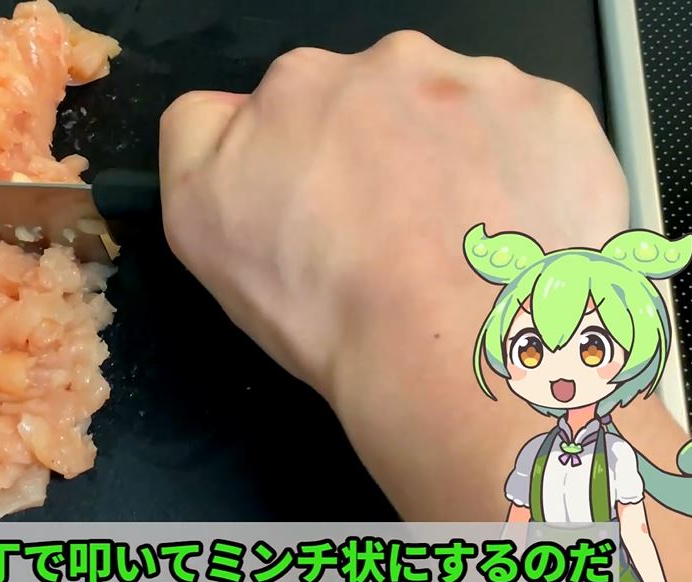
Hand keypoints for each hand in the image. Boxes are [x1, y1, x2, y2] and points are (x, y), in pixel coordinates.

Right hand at [158, 31, 628, 516]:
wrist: (449, 349)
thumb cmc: (322, 300)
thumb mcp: (196, 221)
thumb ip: (195, 136)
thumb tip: (222, 109)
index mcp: (300, 83)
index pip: (296, 106)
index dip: (306, 163)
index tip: (323, 215)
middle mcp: (391, 62)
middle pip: (378, 98)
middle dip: (380, 149)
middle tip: (389, 233)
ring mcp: (483, 84)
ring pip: (458, 110)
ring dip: (452, 156)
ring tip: (453, 241)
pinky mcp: (557, 116)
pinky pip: (529, 132)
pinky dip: (518, 172)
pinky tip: (505, 232)